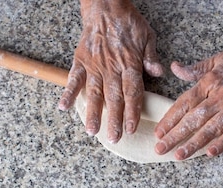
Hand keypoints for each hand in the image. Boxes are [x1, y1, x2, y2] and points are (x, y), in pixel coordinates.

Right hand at [58, 0, 162, 142]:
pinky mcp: (81, 60)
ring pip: (94, 93)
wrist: (105, 6)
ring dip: (93, 113)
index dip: (132, 112)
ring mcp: (94, 65)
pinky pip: (73, 78)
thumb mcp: (148, 37)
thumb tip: (158, 72)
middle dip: (114, 120)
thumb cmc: (128, 23)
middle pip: (113, 98)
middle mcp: (111, 68)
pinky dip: (68, 92)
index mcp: (129, 64)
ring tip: (92, 131)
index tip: (131, 128)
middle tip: (113, 139)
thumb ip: (151, 57)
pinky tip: (63, 108)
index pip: (132, 93)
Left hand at [154, 42, 222, 159]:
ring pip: (210, 129)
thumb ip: (195, 69)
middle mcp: (219, 97)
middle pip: (193, 120)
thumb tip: (175, 68)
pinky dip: (222, 143)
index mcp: (209, 83)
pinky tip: (209, 153)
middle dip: (175, 136)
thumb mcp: (217, 59)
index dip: (170, 119)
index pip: (184, 104)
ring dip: (194, 144)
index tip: (159, 131)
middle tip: (161, 149)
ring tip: (180, 156)